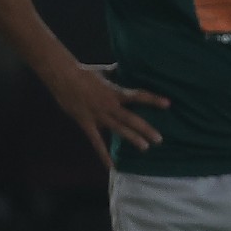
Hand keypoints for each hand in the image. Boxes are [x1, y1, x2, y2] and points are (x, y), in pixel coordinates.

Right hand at [46, 63, 168, 167]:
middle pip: (131, 119)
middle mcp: (109, 106)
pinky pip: (97, 142)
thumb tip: (126, 64)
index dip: (153, 99)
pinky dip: (104, 155)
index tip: (168, 104)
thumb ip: (117, 71)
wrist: (62, 76)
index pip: (138, 96)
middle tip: (159, 139)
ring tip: (145, 148)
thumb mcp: (104, 71)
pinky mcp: (87, 123)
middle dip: (146, 129)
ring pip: (118, 130)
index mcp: (115, 92)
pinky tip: (112, 166)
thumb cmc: (84, 72)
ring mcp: (98, 115)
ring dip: (132, 139)